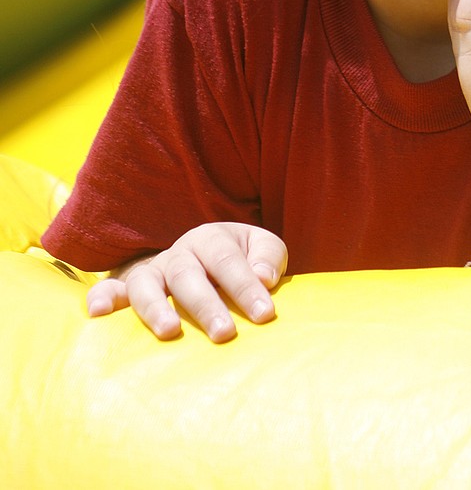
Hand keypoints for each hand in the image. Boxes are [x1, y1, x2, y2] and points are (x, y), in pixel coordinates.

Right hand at [86, 222, 287, 342]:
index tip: (264, 314)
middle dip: (206, 305)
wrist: (199, 256)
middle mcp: (179, 254)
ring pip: (146, 284)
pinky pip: (109, 289)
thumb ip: (268, 258)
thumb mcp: (259, 248)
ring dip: (155, 307)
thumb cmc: (238, 259)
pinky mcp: (127, 288)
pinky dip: (101, 297)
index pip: (228, 261)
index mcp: (212, 240)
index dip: (246, 287)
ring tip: (169, 332)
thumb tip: (265, 278)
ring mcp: (152, 271)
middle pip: (188, 275)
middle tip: (224, 334)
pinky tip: (97, 313)